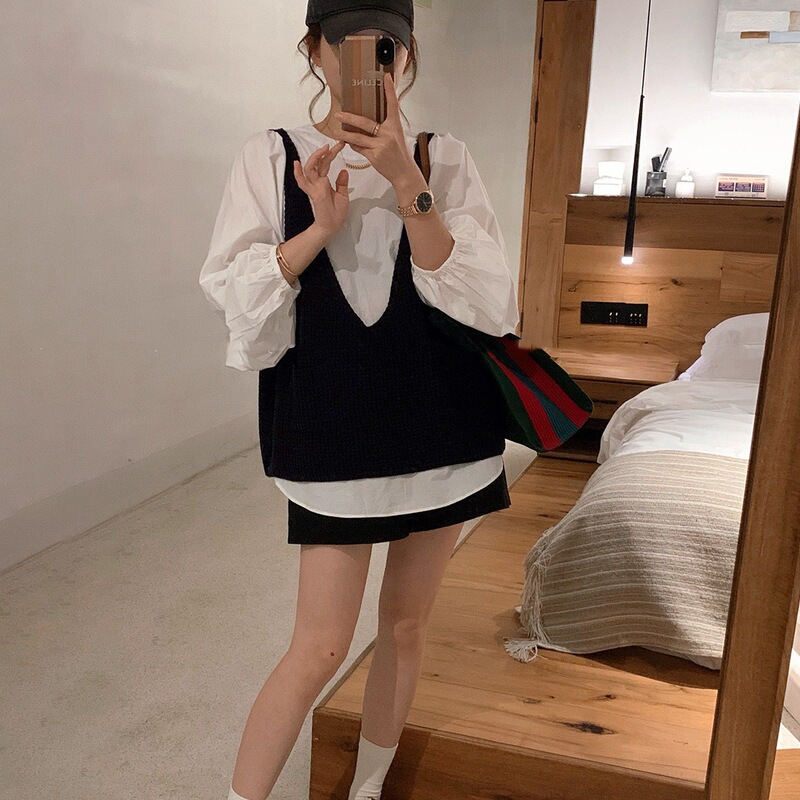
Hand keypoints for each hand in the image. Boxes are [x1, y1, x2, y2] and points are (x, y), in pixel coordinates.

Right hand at [293, 141, 349, 234]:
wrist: (332, 227)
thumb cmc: (336, 213)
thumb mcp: (343, 195)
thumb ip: (341, 183)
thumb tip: (343, 170)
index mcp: (324, 182)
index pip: (325, 164)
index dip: (331, 153)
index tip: (340, 144)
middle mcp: (317, 183)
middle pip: (319, 163)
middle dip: (326, 152)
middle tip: (338, 143)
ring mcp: (314, 187)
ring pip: (310, 168)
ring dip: (316, 157)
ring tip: (325, 148)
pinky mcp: (314, 194)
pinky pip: (303, 182)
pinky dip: (298, 174)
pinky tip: (297, 164)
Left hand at [332, 72, 421, 187]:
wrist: (404, 173)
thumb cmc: (400, 154)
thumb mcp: (397, 136)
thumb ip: (386, 126)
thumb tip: (373, 115)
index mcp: (395, 126)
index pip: (392, 104)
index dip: (389, 90)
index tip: (386, 76)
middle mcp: (388, 134)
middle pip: (364, 123)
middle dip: (349, 119)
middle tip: (338, 114)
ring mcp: (381, 146)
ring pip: (358, 138)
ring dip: (346, 134)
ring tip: (336, 131)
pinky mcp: (374, 157)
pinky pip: (359, 148)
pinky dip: (353, 145)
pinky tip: (349, 142)